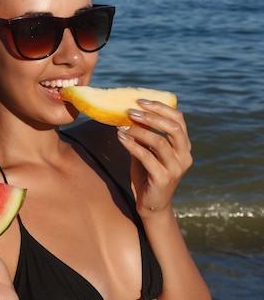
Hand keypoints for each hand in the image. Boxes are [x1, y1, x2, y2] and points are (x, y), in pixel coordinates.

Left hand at [117, 99, 192, 217]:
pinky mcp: (163, 178)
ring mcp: (176, 168)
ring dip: (139, 131)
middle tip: (131, 111)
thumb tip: (129, 114)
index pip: (178, 119)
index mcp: (183, 146)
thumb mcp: (148, 151)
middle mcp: (184, 156)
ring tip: (123, 126)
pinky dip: (132, 145)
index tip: (142, 100)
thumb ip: (144, 135)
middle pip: (173, 128)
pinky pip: (147, 157)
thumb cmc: (148, 174)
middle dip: (151, 117)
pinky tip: (121, 138)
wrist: (151, 204)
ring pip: (159, 142)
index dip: (161, 107)